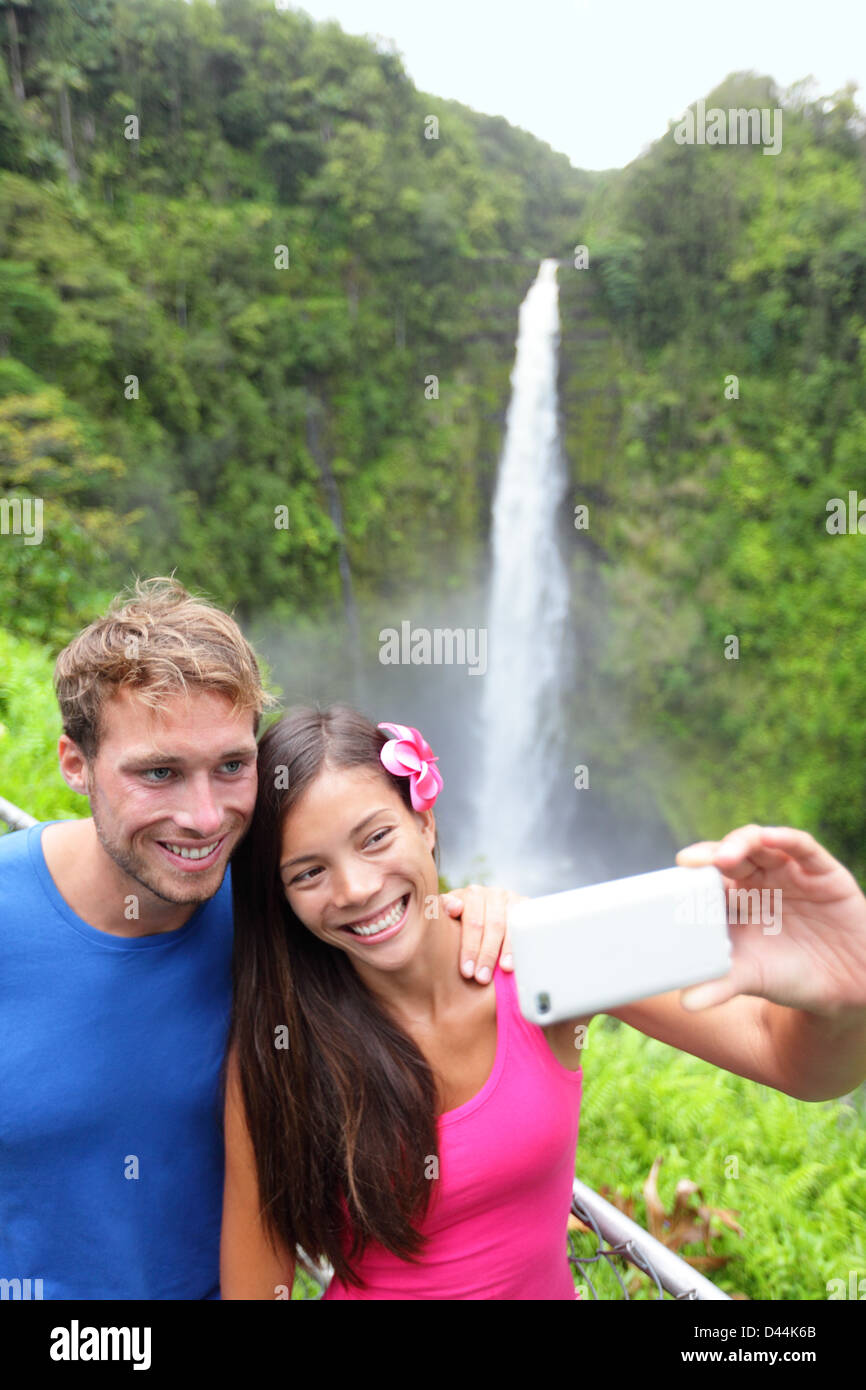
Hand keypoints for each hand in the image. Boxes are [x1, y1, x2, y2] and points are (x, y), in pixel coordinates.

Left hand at [439, 884, 524, 982]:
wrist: (485, 911)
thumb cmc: (462, 921)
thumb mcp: (450, 916)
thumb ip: (445, 910)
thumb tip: (455, 908)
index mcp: (473, 894)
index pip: (473, 922)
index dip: (470, 947)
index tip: (467, 971)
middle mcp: (495, 894)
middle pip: (494, 925)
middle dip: (487, 954)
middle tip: (482, 978)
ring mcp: (514, 900)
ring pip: (513, 925)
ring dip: (509, 949)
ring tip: (505, 970)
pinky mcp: (529, 908)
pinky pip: (529, 926)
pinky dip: (525, 944)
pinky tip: (522, 960)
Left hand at [675, 824, 865, 1017]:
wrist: (846, 987)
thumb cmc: (790, 976)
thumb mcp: (752, 979)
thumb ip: (720, 985)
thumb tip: (686, 1003)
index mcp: (735, 902)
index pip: (708, 878)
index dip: (692, 874)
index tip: (675, 875)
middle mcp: (759, 882)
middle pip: (729, 855)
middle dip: (711, 855)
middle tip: (692, 863)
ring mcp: (789, 873)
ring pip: (760, 845)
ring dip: (740, 844)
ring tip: (723, 857)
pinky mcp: (821, 872)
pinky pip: (802, 847)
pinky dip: (784, 838)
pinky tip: (770, 838)